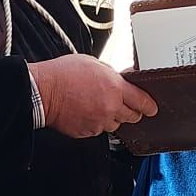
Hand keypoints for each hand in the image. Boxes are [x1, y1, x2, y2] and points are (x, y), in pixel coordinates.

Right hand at [29, 54, 156, 137]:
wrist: (43, 92)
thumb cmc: (63, 74)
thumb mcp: (93, 63)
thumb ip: (111, 74)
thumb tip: (121, 79)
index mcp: (115, 88)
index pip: (142, 101)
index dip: (149, 106)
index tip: (152, 108)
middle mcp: (111, 107)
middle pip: (132, 117)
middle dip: (132, 112)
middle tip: (125, 106)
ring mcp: (99, 122)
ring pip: (115, 125)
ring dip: (111, 118)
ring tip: (97, 107)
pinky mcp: (88, 132)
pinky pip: (98, 130)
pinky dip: (95, 123)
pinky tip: (86, 112)